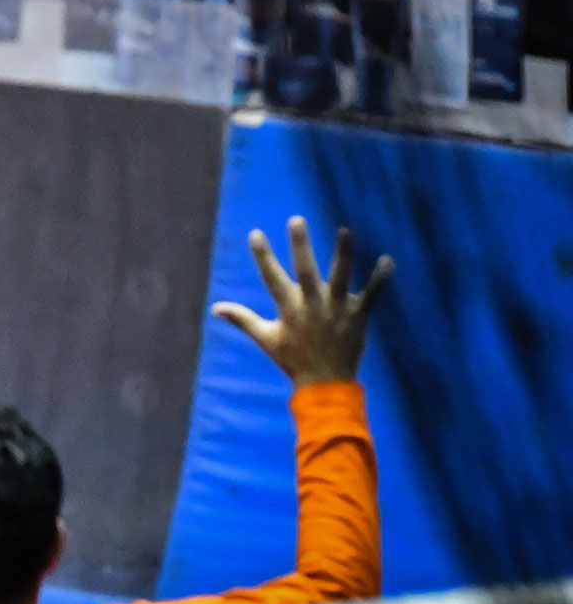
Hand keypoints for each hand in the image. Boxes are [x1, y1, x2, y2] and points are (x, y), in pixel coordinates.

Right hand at [212, 218, 392, 387]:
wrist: (325, 383)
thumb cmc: (293, 359)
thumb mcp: (266, 339)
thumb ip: (242, 320)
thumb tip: (215, 308)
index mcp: (289, 310)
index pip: (272, 278)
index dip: (263, 256)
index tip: (256, 233)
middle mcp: (313, 306)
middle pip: (306, 271)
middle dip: (301, 246)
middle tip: (297, 220)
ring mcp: (338, 310)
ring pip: (342, 278)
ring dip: (343, 254)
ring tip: (344, 231)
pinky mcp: (359, 317)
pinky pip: (373, 295)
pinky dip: (380, 279)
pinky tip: (387, 260)